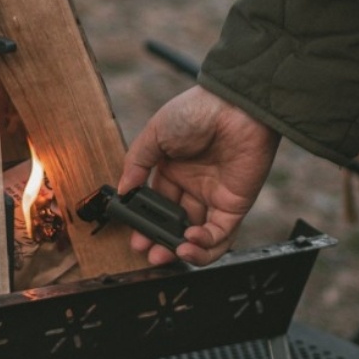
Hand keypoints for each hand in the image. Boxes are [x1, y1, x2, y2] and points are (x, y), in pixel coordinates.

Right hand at [119, 85, 279, 265]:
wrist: (236, 106)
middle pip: (174, 224)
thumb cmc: (197, 111)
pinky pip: (221, 234)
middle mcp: (193, 186)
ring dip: (183, 250)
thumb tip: (123, 191)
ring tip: (167, 253)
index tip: (133, 234)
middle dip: (160, 242)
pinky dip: (205, 245)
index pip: (156, 204)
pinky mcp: (235, 205)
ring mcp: (215, 197)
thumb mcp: (155, 133)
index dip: (145, 222)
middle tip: (147, 251)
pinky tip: (189, 240)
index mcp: (173, 170)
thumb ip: (136, 163)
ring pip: (198, 236)